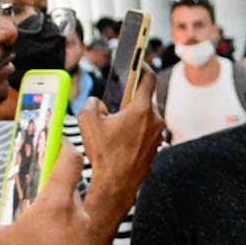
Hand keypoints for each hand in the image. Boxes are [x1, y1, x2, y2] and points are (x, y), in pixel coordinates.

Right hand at [0, 139, 91, 244]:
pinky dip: (55, 241)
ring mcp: (85, 238)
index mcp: (57, 203)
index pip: (69, 159)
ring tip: (25, 234)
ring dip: (50, 218)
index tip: (52, 141)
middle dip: (46, 191)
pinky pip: (70, 239)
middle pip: (66, 189)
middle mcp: (77, 216)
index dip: (62, 145)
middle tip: (24, 199)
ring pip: (68, 216)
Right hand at [75, 65, 163, 234]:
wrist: (118, 183)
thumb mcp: (87, 120)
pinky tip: (120, 139)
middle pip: (144, 98)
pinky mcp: (156, 147)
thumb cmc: (105, 154)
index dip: (142, 66)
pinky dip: (135, 130)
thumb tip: (98, 103)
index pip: (148, 78)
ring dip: (132, 116)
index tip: (138, 61)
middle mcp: (155, 120)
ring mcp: (158, 135)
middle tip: (115, 102)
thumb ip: (91, 102)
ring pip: (145, 116)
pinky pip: (146, 131)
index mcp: (142, 109)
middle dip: (130, 98)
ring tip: (114, 126)